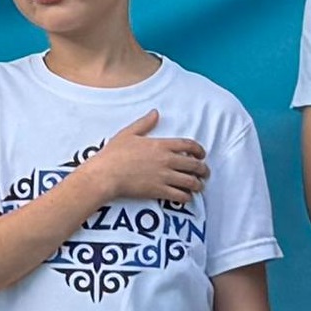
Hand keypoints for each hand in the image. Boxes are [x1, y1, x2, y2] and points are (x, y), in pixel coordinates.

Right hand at [86, 112, 209, 210]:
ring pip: (191, 182)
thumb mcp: (128, 133)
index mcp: (161, 145)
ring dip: (198, 185)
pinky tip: (186, 197)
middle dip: (203, 170)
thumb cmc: (114, 154)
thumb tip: (155, 113)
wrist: (106, 174)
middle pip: (194, 165)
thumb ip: (144, 123)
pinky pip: (180, 196)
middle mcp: (167, 160)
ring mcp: (164, 176)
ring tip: (199, 186)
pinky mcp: (159, 191)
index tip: (202, 155)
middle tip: (204, 173)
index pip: (189, 145)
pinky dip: (187, 197)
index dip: (200, 150)